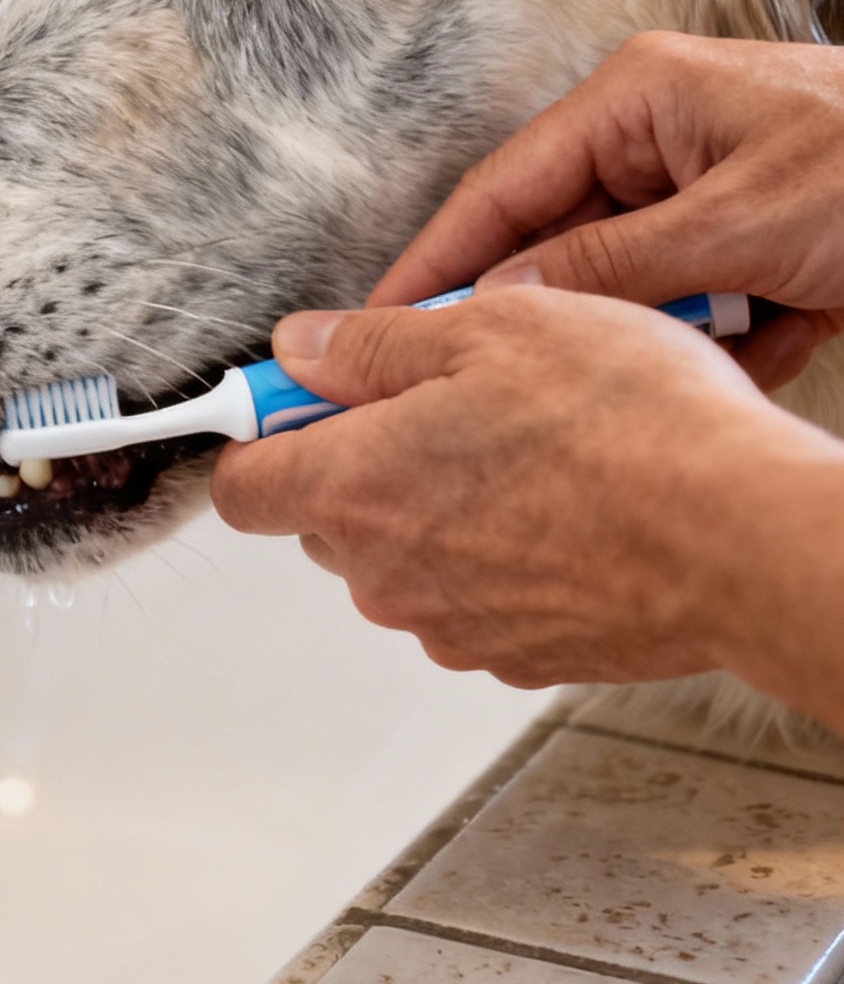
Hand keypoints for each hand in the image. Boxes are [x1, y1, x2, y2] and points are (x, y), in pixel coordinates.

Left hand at [211, 287, 840, 693]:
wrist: (738, 538)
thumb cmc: (628, 426)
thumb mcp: (492, 327)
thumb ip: (373, 344)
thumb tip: (300, 347)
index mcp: (355, 487)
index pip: (244, 486)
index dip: (264, 433)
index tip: (301, 396)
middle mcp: (387, 575)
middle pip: (328, 517)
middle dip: (368, 458)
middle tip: (452, 396)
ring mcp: (452, 625)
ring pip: (408, 557)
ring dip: (444, 507)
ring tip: (536, 449)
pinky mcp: (518, 656)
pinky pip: (477, 595)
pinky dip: (505, 556)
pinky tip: (571, 507)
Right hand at [371, 32, 843, 391]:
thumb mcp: (742, 218)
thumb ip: (615, 264)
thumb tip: (507, 302)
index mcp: (638, 100)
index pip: (501, 189)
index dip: (436, 263)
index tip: (380, 327)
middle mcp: (661, 142)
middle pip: (567, 250)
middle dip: (589, 314)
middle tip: (560, 373)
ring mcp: (709, 196)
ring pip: (641, 294)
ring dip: (689, 332)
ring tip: (746, 327)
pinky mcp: (755, 247)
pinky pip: (707, 313)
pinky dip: (746, 339)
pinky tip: (795, 328)